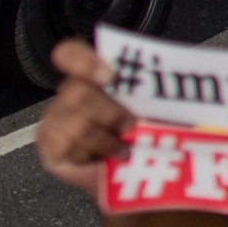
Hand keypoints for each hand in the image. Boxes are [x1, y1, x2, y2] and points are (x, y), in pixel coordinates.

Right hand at [36, 39, 137, 193]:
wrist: (131, 172)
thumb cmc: (143, 133)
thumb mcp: (151, 109)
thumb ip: (151, 94)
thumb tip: (178, 90)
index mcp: (93, 75)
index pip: (71, 54)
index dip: (85, 61)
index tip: (109, 76)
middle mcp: (69, 93)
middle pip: (79, 93)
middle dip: (110, 113)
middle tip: (130, 126)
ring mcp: (55, 119)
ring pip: (77, 125)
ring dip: (106, 140)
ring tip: (123, 149)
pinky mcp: (49, 145)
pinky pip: (68, 147)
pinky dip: (92, 155)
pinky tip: (103, 159)